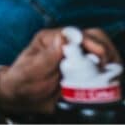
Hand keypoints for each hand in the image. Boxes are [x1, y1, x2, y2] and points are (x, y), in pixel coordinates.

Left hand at [0, 27, 120, 113]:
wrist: (23, 97)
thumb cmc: (22, 81)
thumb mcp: (30, 70)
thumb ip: (46, 56)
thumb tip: (62, 38)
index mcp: (50, 39)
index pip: (76, 34)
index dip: (91, 42)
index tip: (99, 56)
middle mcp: (65, 44)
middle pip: (93, 37)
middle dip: (104, 50)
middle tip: (106, 67)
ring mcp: (75, 56)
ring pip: (99, 50)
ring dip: (108, 59)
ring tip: (109, 73)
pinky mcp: (81, 68)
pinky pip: (99, 64)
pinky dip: (107, 70)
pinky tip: (108, 79)